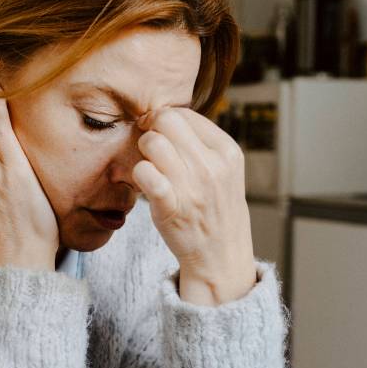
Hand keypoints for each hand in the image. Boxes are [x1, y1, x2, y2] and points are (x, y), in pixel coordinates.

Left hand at [132, 107, 256, 305]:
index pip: (185, 113)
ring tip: (150, 167)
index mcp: (227, 150)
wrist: (221, 253)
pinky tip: (145, 184)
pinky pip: (143, 172)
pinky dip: (139, 174)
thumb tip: (164, 116)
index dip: (164, 120)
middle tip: (149, 147)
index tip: (159, 133)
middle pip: (166, 121)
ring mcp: (192, 187)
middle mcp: (212, 165)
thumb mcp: (225, 169)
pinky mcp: (171, 207)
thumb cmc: (216, 207)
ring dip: (143, 152)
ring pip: (152, 143)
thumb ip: (201, 142)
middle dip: (151, 130)